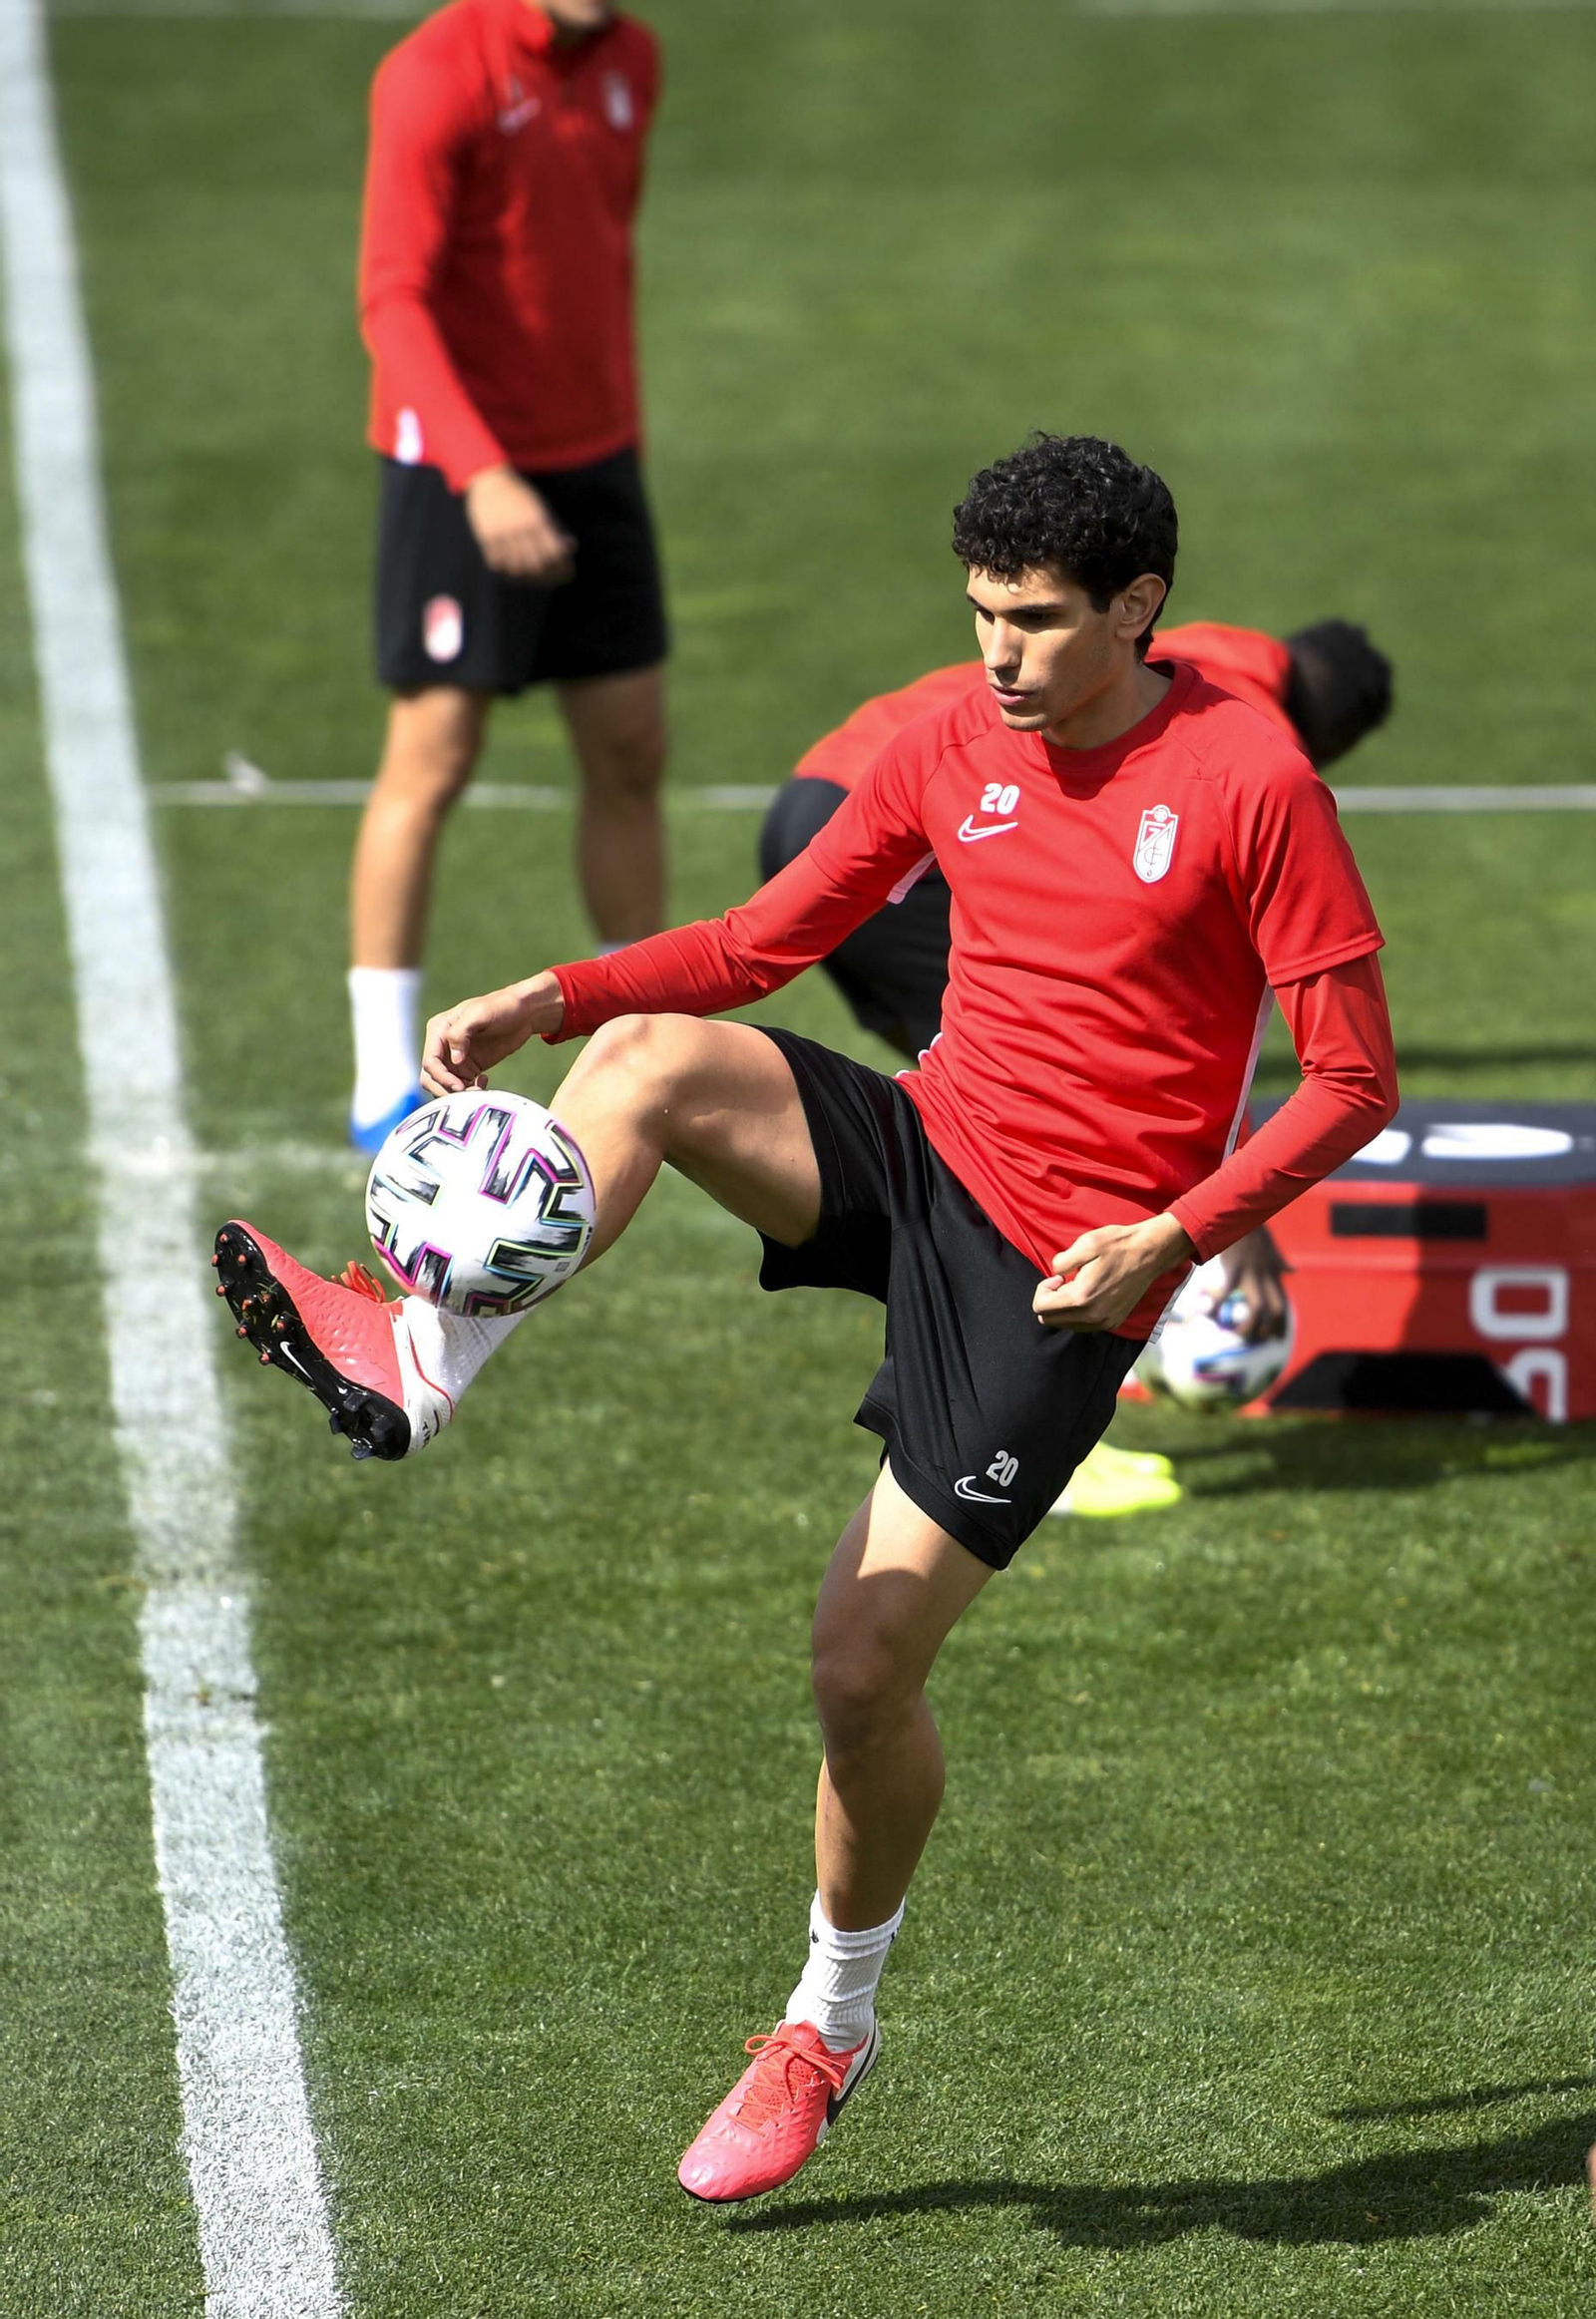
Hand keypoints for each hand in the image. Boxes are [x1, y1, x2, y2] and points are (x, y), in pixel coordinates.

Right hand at [422, 971, 564, 1093]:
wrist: (524, 1013)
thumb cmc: (501, 1006)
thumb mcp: (479, 1014)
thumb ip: (460, 1033)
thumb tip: (454, 1060)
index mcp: (439, 1030)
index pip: (430, 1062)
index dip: (442, 1078)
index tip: (460, 1087)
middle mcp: (442, 1045)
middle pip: (431, 1078)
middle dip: (446, 1090)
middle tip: (468, 1095)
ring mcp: (455, 1058)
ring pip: (444, 1085)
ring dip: (459, 1094)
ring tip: (480, 1090)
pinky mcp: (469, 1067)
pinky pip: (461, 1087)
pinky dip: (469, 1091)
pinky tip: (485, 1082)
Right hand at [463, 466, 574, 582]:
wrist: (491, 480)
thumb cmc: (522, 497)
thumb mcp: (541, 507)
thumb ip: (554, 528)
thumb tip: (570, 548)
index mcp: (537, 519)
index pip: (554, 553)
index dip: (562, 566)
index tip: (565, 571)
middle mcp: (520, 527)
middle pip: (536, 564)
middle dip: (546, 576)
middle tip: (549, 578)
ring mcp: (502, 533)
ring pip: (516, 568)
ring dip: (525, 576)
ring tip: (530, 574)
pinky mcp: (486, 536)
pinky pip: (497, 563)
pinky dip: (506, 569)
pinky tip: (511, 567)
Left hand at [1033, 1214, 1194, 1332]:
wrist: (1149, 1253)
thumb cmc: (1117, 1245)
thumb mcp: (1084, 1244)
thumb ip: (1060, 1262)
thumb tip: (1055, 1275)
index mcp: (1081, 1298)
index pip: (1040, 1308)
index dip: (1043, 1289)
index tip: (1059, 1276)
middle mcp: (1092, 1316)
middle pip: (1049, 1319)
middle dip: (1050, 1300)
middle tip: (1065, 1281)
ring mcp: (1104, 1322)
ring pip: (1065, 1324)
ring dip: (1064, 1307)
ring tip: (1078, 1286)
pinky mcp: (1113, 1322)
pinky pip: (1083, 1325)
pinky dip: (1078, 1313)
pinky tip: (1089, 1293)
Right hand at [1216, 1226, 1289, 1342]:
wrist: (1241, 1213)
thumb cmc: (1254, 1231)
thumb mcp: (1272, 1248)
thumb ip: (1281, 1262)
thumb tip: (1293, 1270)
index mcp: (1273, 1273)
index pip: (1282, 1304)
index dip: (1281, 1324)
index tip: (1277, 1339)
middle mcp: (1266, 1276)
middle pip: (1277, 1310)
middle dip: (1270, 1329)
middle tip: (1257, 1339)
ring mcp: (1251, 1273)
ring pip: (1257, 1309)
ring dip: (1248, 1326)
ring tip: (1235, 1334)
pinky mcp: (1234, 1268)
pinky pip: (1226, 1292)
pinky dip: (1218, 1305)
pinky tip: (1207, 1312)